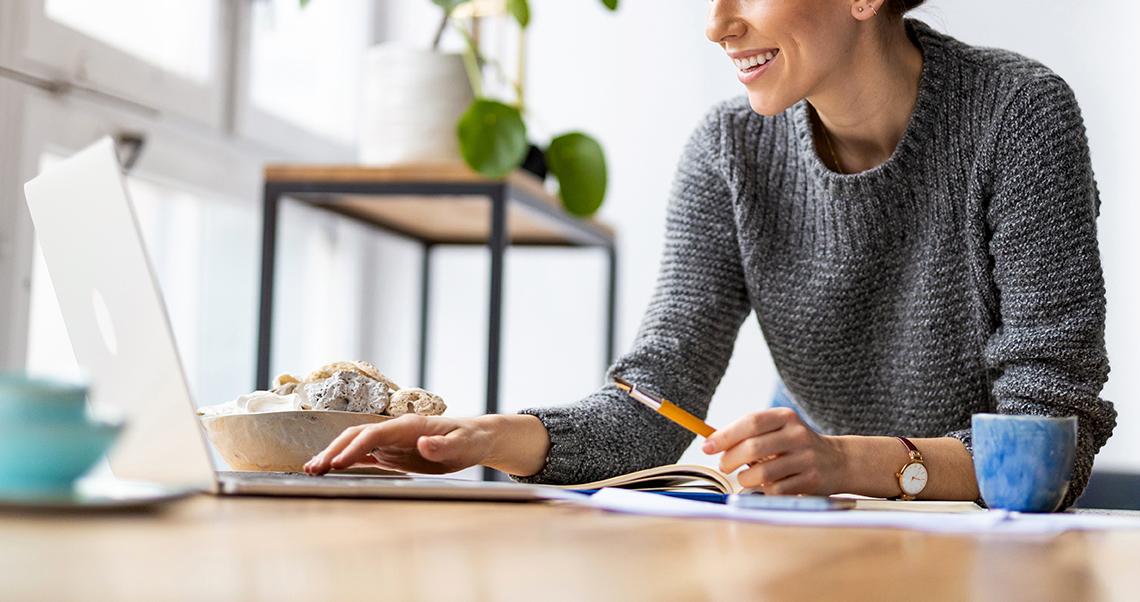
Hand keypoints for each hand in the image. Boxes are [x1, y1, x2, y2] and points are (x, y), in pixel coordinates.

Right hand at [304, 414, 493, 475]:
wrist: (475, 438)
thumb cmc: (470, 441)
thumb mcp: (462, 446)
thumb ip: (443, 445)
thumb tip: (423, 443)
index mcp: (408, 425)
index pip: (374, 434)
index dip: (354, 448)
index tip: (337, 463)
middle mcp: (395, 430)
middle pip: (356, 436)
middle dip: (333, 450)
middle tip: (313, 468)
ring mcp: (391, 441)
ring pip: (355, 444)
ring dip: (334, 455)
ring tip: (312, 469)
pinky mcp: (392, 452)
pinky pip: (364, 455)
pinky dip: (346, 460)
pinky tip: (331, 469)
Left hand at [702, 407, 845, 494]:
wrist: (837, 461)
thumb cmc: (794, 445)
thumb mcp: (778, 430)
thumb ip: (748, 433)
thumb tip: (710, 442)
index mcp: (785, 417)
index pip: (750, 423)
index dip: (724, 435)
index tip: (707, 447)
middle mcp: (797, 435)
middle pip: (752, 448)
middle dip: (730, 460)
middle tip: (723, 466)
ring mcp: (806, 458)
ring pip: (761, 473)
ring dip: (745, 479)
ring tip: (745, 477)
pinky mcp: (811, 480)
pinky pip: (776, 490)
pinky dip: (764, 491)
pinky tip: (766, 486)